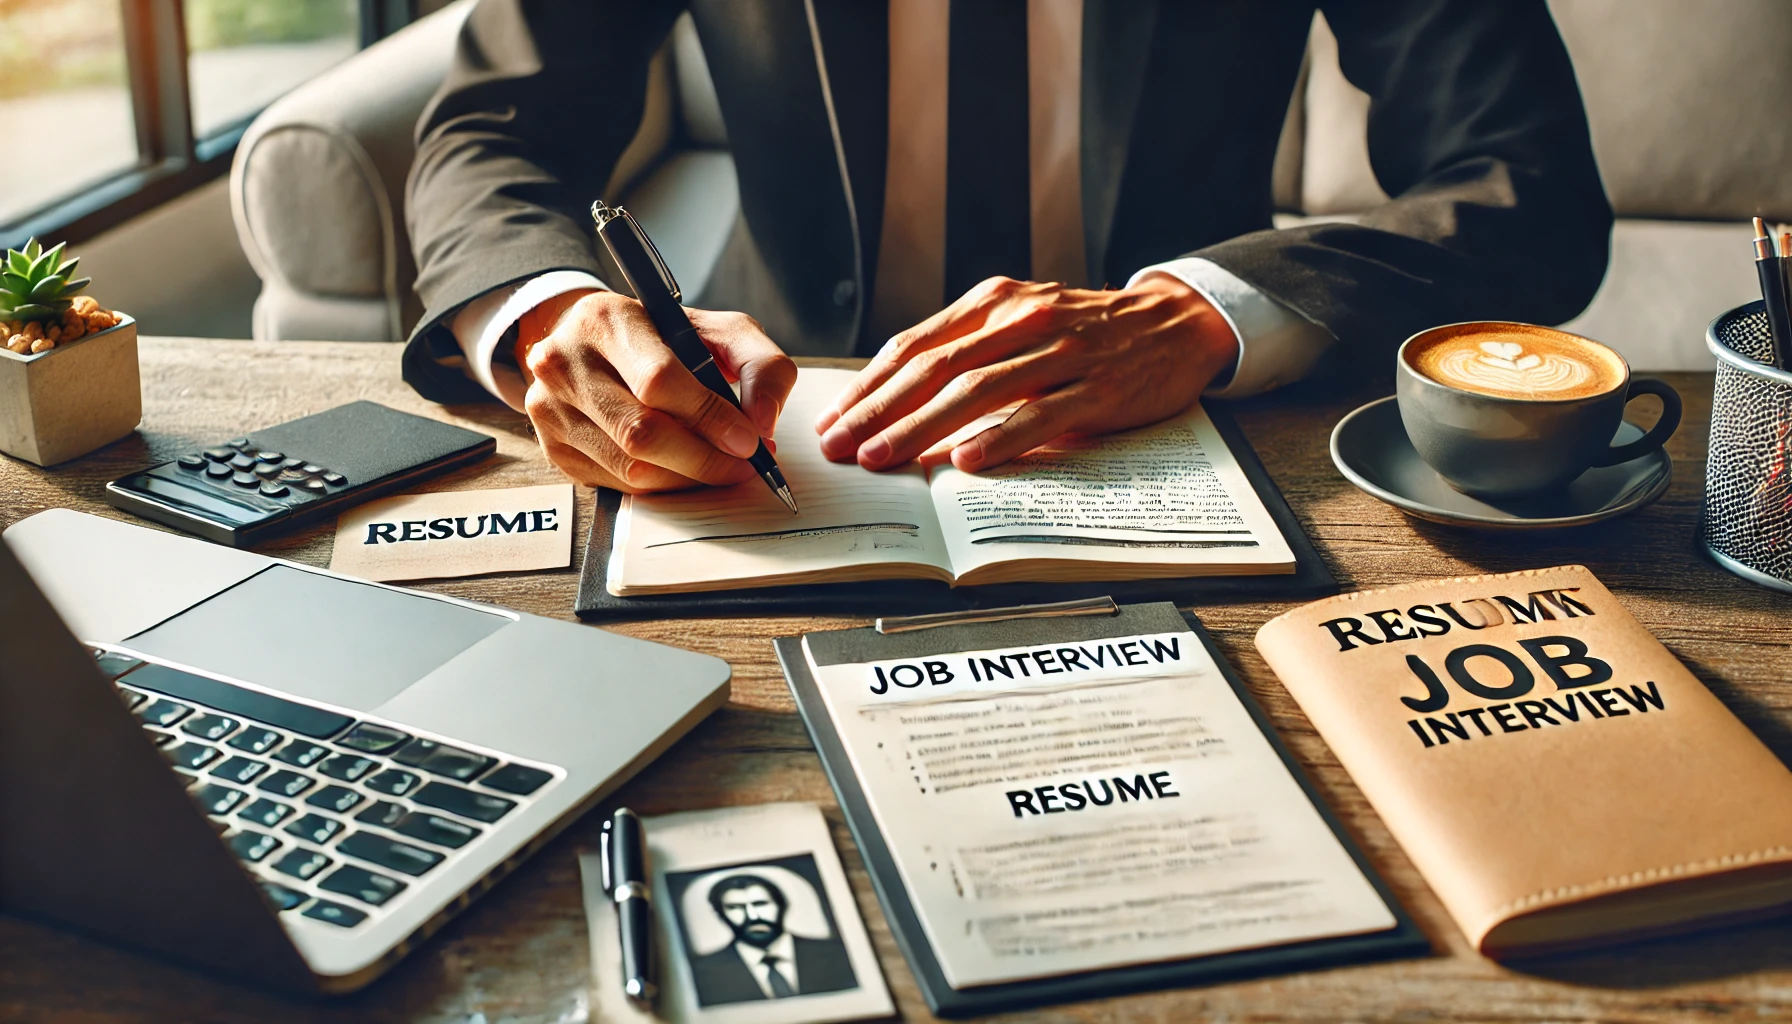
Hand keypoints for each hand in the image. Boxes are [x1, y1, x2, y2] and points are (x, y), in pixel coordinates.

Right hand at [516, 289, 796, 491]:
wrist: (594, 345)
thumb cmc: (662, 338)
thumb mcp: (719, 330)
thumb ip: (759, 365)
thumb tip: (763, 422)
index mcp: (605, 320)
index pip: (658, 380)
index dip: (708, 417)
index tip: (748, 440)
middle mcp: (565, 362)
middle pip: (641, 432)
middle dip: (703, 458)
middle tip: (742, 465)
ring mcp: (551, 408)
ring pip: (630, 467)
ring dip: (687, 477)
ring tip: (720, 467)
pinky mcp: (554, 447)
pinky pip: (618, 484)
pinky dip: (663, 486)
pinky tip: (684, 470)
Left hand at [814, 275, 1238, 471]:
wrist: (1176, 323)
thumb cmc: (1086, 332)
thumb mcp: (1023, 322)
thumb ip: (970, 350)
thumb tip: (897, 400)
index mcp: (996, 301)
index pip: (917, 345)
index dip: (870, 385)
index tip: (833, 420)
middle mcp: (1024, 319)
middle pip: (937, 368)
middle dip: (880, 411)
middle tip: (840, 447)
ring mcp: (1064, 353)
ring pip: (979, 391)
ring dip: (922, 427)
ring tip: (883, 458)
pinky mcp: (1100, 389)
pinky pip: (1041, 415)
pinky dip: (999, 438)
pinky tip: (965, 461)